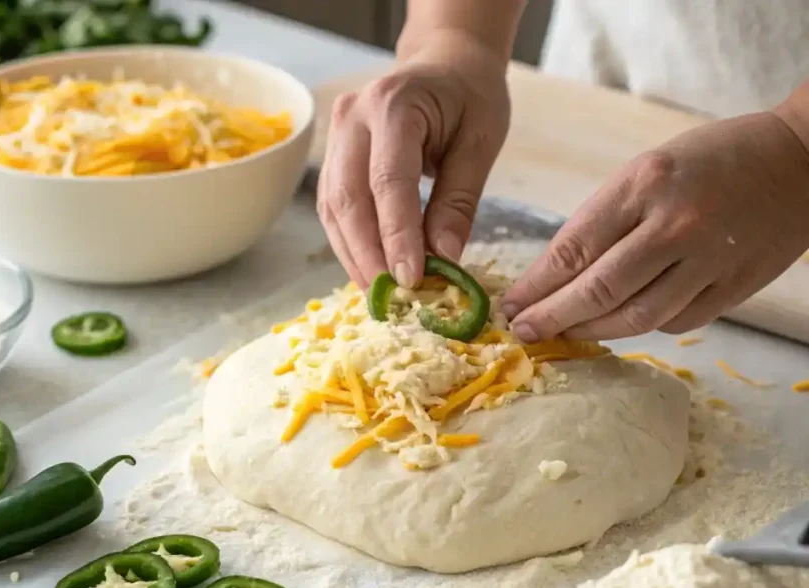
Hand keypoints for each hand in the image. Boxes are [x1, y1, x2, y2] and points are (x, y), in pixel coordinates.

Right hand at [316, 36, 510, 288]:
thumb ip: (459, 199)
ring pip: (334, 207)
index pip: (389, 180)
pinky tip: (369, 269)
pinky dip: (349, 242)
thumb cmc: (469, 98)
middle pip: (350, 198)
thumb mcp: (481, 141)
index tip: (411, 279)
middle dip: (369, 254)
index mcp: (394, 104)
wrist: (444, 64)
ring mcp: (335, 136)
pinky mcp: (332, 156)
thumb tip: (444, 257)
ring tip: (381, 293)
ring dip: (354, 255)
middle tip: (392, 297)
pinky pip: (333, 206)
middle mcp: (353, 118)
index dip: (396, 235)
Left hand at [502, 112, 808, 340]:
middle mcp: (674, 225)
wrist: (801, 160)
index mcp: (644, 185)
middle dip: (553, 317)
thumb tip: (555, 275)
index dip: (536, 286)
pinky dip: (640, 327)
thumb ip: (605, 219)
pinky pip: (674, 322)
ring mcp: (708, 261)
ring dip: (591, 332)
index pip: (573, 249)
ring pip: (635, 317)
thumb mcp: (647, 170)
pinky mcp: (733, 288)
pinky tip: (618, 324)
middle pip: (598, 290)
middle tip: (523, 332)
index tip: (510, 305)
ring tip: (562, 334)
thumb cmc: (712, 159)